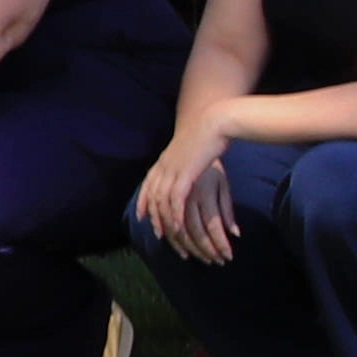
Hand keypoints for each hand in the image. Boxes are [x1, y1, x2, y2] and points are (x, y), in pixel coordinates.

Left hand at [133, 133, 235, 263]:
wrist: (214, 122)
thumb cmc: (208, 135)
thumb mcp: (191, 151)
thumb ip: (186, 163)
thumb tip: (190, 172)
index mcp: (164, 160)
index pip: (147, 184)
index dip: (143, 201)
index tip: (141, 216)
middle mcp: (164, 166)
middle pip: (153, 196)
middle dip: (154, 216)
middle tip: (158, 233)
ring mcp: (173, 170)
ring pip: (162, 201)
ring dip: (166, 220)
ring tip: (171, 235)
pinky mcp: (185, 174)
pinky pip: (175, 199)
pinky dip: (175, 214)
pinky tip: (178, 226)